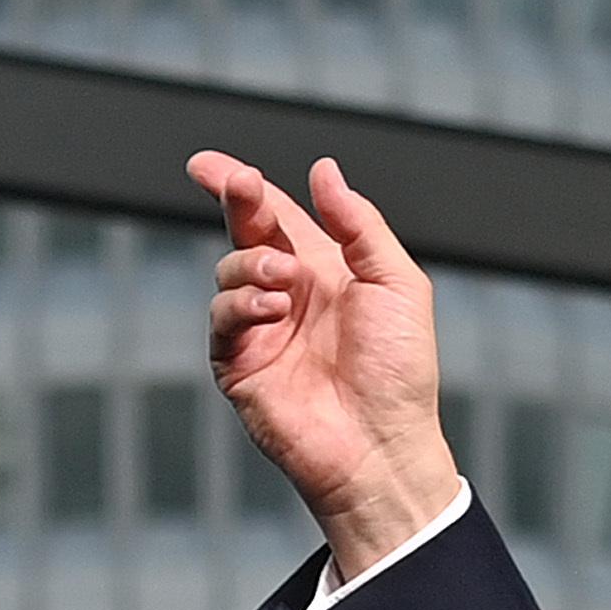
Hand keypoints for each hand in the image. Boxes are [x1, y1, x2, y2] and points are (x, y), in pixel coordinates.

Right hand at [190, 149, 458, 579]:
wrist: (383, 445)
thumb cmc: (401, 372)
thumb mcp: (397, 282)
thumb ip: (359, 224)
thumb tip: (324, 172)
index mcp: (327, 271)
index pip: (278, 217)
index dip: (243, 187)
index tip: (209, 164)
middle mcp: (290, 295)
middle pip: (247, 232)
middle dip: (237, 201)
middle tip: (238, 184)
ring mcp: (261, 329)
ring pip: (230, 270)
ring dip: (253, 264)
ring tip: (286, 282)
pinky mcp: (239, 363)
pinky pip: (223, 317)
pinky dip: (242, 303)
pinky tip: (273, 310)